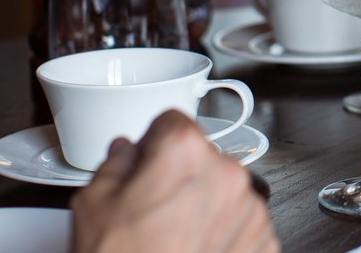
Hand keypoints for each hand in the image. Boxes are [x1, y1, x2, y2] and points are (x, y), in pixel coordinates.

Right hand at [69, 110, 278, 252]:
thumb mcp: (95, 204)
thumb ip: (115, 163)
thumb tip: (126, 151)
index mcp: (185, 152)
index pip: (172, 121)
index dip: (153, 143)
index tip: (148, 161)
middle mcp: (227, 173)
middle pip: (202, 157)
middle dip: (181, 176)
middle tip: (155, 211)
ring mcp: (250, 208)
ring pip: (224, 190)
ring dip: (206, 205)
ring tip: (175, 237)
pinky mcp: (264, 239)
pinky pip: (243, 222)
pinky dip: (226, 233)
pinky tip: (197, 249)